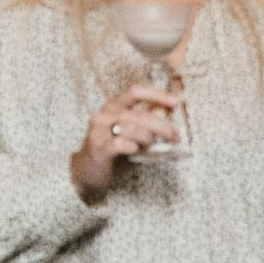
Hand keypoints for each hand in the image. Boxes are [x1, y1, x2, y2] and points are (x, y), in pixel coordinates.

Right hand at [70, 83, 181, 202]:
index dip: (157, 95)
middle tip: (175, 138)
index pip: (136, 92)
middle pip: (140, 115)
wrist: (88, 170)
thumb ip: (148, 120)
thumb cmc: (114, 149)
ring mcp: (99, 131)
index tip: (175, 103)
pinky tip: (135, 151)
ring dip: (148, 139)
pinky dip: (133, 147)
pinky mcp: (98, 148)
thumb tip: (168, 109)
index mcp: (114, 106)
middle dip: (163, 127)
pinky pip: (121, 144)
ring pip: (133, 129)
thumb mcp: (133, 131)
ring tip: (151, 147)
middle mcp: (105, 114)